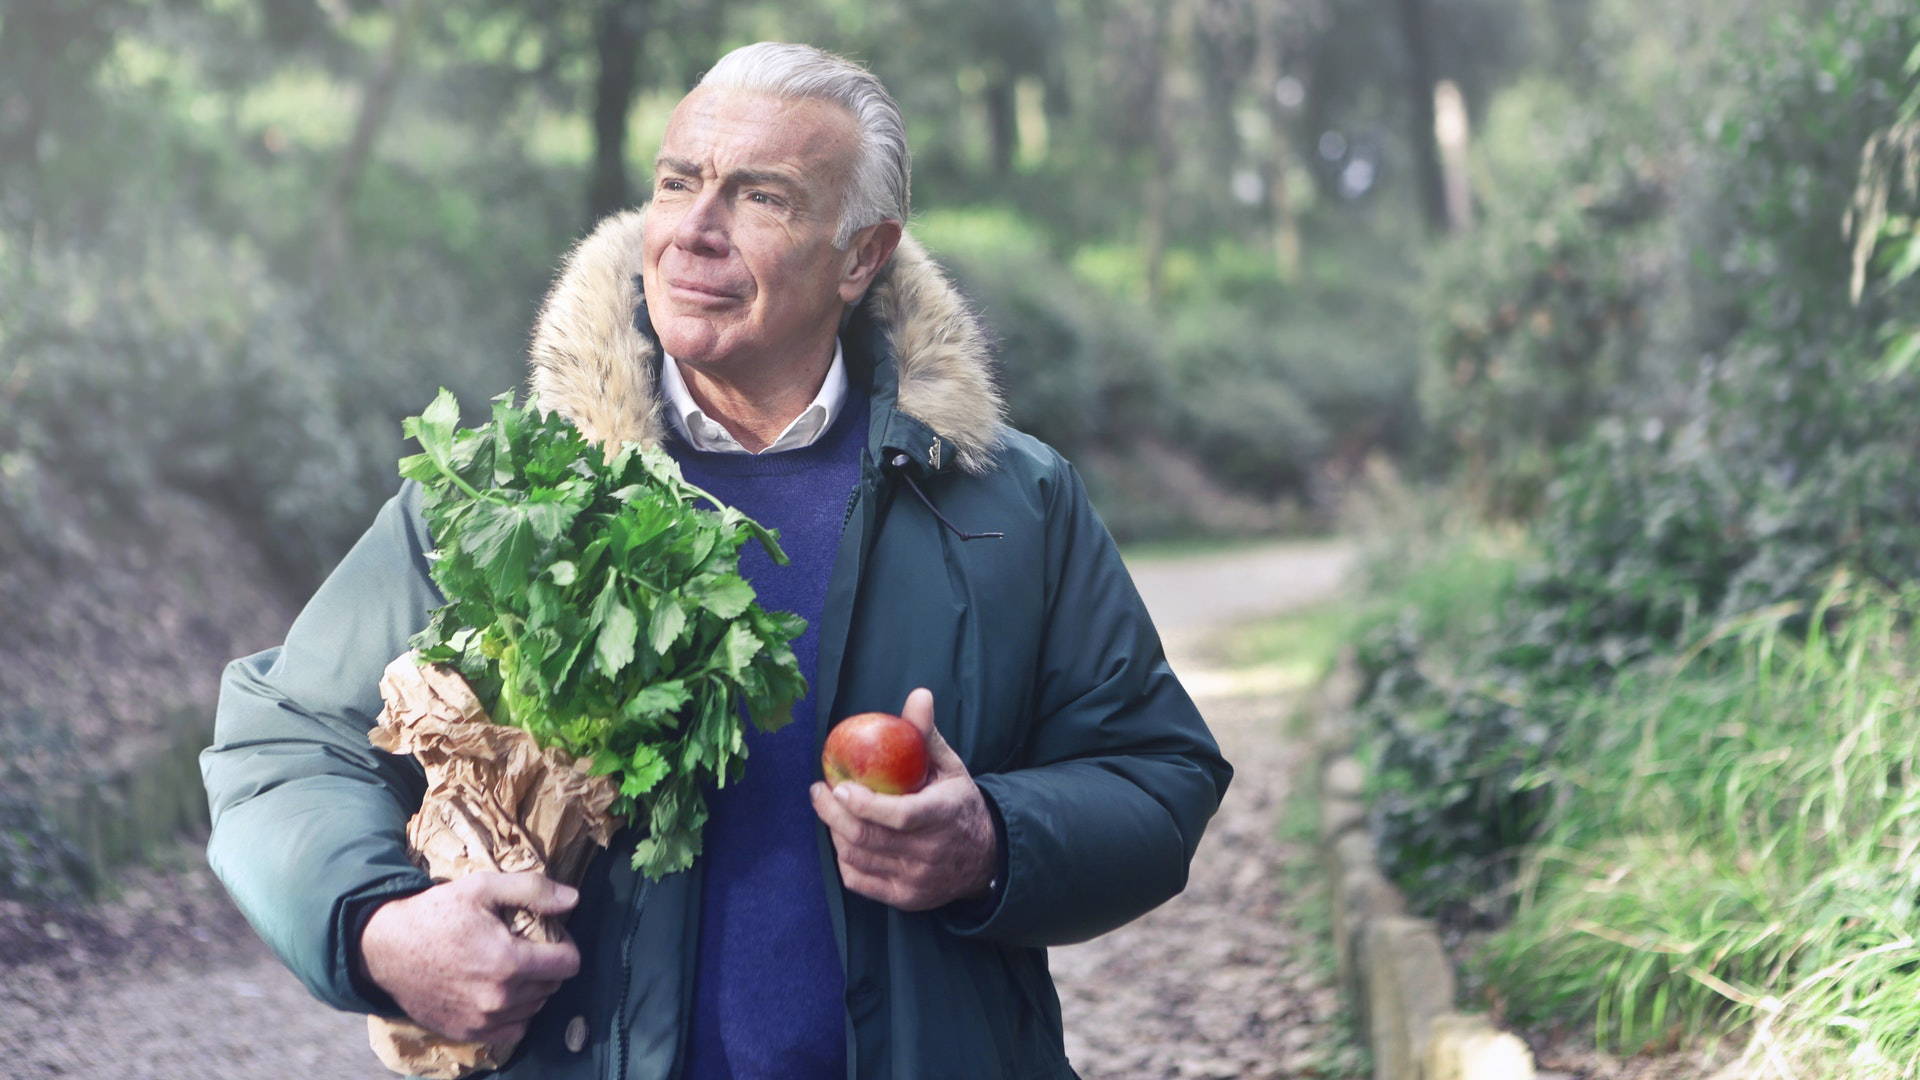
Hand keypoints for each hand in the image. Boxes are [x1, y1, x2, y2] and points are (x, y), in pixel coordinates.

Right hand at [357, 871, 580, 1043]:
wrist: (386, 948)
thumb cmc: (436, 913)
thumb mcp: (483, 888)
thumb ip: (533, 891)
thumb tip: (574, 899)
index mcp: (509, 961)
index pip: (569, 963)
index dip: (565, 944)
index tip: (550, 935)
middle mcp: (500, 997)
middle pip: (553, 985)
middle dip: (548, 964)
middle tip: (526, 947)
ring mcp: (483, 1019)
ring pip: (535, 1007)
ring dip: (532, 988)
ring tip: (510, 967)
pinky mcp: (468, 1032)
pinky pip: (514, 1030)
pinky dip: (515, 1014)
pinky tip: (500, 992)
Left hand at [810, 688, 998, 911]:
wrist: (984, 858)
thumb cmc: (958, 804)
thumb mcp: (950, 768)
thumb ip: (927, 735)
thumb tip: (918, 694)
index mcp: (942, 815)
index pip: (900, 816)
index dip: (865, 804)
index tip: (839, 787)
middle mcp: (929, 852)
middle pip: (867, 837)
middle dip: (832, 814)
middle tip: (819, 791)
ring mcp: (915, 880)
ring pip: (858, 857)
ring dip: (835, 832)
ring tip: (831, 810)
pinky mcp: (904, 898)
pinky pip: (859, 880)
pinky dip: (844, 858)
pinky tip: (843, 838)